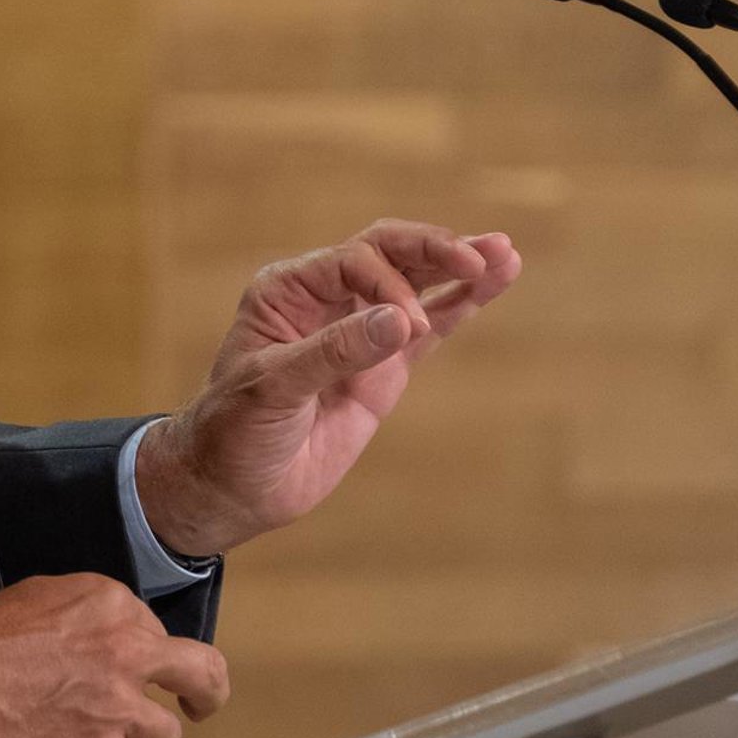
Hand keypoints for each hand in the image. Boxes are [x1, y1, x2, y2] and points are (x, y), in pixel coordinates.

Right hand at [0, 572, 229, 737]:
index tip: (127, 665)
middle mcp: (128, 652)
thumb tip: (108, 637)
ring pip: (166, 734)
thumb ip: (90, 616)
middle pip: (201, 673)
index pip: (155, 632)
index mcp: (112, 604)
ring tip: (99, 736)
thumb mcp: (42, 597)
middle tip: (198, 703)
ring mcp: (121, 709)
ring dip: (139, 736)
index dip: (141, 652)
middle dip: (206, 691)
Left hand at [137, 221, 520, 557]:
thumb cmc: (233, 430)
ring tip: (504, 253)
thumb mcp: (274, 389)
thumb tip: (403, 319)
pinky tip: (494, 284)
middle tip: (480, 256)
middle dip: (434, 251)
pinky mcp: (383, 369)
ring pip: (415, 287)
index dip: (388, 284)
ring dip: (457, 268)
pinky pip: (429, 329)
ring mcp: (358, 332)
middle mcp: (324, 299)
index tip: (409, 330)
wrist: (233, 486)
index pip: (352, 260)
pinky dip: (460, 307)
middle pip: (388, 255)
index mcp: (288, 289)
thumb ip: (336, 352)